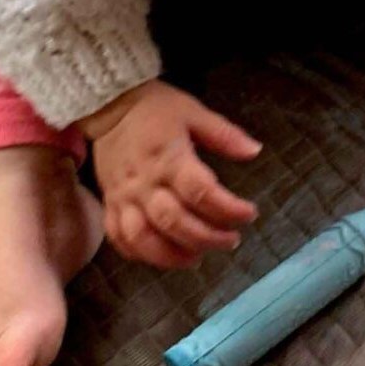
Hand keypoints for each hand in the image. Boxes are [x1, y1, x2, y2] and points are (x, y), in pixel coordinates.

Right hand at [79, 79, 260, 268]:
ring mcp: (123, 197)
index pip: (201, 192)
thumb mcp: (195, 113)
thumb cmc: (157, 109)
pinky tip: (161, 257)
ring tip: (197, 258)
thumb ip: (225, 135)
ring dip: (170, 255)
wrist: (109, 107)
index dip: (228, 209)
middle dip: (206, 238)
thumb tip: (255, 151)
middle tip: (232, 241)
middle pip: (174, 221)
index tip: (250, 214)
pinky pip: (118, 238)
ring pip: (142, 238)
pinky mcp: (109, 204)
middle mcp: (145, 183)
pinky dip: (138, 254)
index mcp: (169, 159)